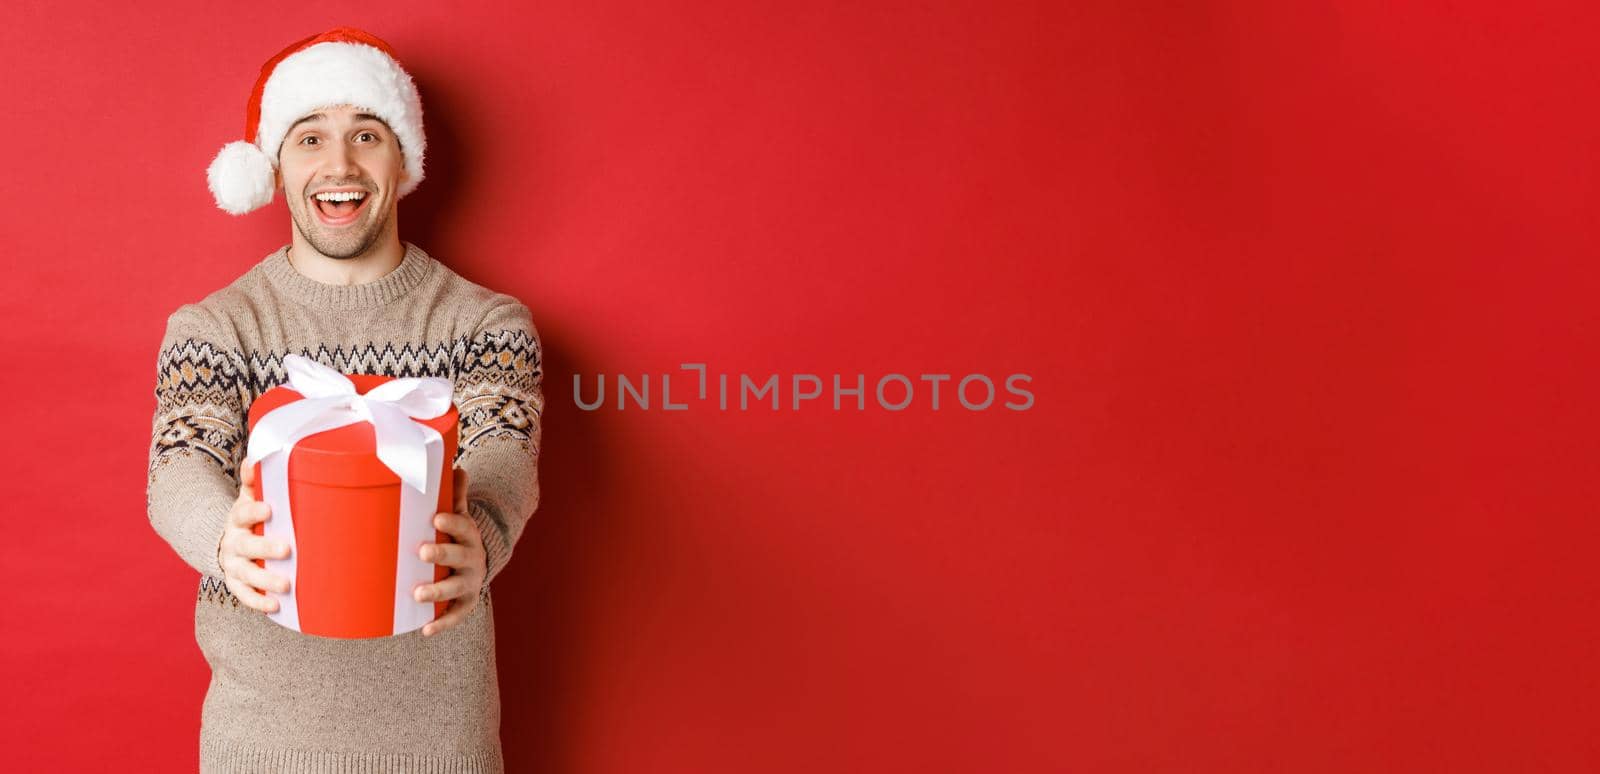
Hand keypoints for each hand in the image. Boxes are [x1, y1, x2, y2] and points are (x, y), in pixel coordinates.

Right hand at [219, 461, 291, 612]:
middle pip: (246, 546)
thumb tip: (256, 457)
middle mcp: (233, 542)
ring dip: (265, 580)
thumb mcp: (249, 497)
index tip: (270, 509)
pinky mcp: (235, 583)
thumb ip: (255, 480)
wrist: (226, 541)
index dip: (254, 511)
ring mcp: (233, 565)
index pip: (242, 513)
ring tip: (286, 584)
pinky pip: (244, 595)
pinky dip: (258, 602)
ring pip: (246, 574)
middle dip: (265, 548)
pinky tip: (275, 606)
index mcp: (238, 518)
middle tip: (287, 549)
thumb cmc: (251, 516)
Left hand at [414, 467, 485, 635]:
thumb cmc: (456, 536)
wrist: (476, 564)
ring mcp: (470, 582)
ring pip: (456, 587)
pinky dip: (441, 623)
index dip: (452, 523)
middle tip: (421, 552)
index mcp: (469, 535)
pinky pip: (455, 614)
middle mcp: (473, 559)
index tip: (435, 518)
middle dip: (442, 554)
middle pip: (460, 556)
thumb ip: (454, 495)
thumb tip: (454, 465)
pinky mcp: (466, 603)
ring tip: (417, 594)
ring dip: (438, 591)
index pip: (464, 526)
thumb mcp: (459, 515)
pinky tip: (425, 630)